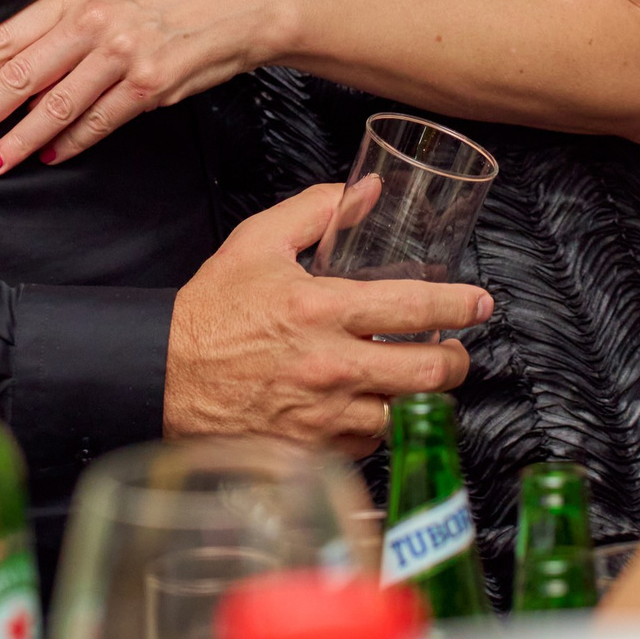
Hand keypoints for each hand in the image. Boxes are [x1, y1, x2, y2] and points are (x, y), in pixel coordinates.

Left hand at [0, 0, 300, 173]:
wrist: (237, 4)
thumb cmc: (166, 1)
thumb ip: (61, 27)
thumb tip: (10, 69)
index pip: (6, 38)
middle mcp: (95, 22)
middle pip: (20, 75)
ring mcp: (123, 54)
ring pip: (55, 106)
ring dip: (18, 139)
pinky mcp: (151, 86)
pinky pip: (98, 123)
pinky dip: (69, 143)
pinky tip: (48, 155)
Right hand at [163, 183, 490, 460]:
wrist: (160, 376)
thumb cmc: (208, 313)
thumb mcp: (256, 242)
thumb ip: (317, 210)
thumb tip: (368, 189)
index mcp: (321, 309)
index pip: (415, 307)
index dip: (460, 306)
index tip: (479, 304)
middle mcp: (330, 365)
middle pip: (428, 373)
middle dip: (454, 362)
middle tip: (453, 351)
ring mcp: (323, 415)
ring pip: (402, 414)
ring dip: (415, 398)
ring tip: (412, 381)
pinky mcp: (311, 449)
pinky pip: (366, 444)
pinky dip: (374, 426)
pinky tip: (367, 407)